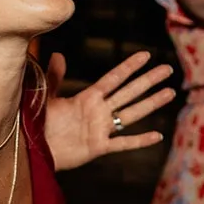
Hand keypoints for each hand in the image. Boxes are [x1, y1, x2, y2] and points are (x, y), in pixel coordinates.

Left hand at [43, 51, 174, 171]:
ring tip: (169, 93)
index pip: (114, 78)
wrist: (34, 149)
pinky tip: (157, 135)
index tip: (146, 55)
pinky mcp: (98, 147)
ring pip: (132, 114)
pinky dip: (140, 140)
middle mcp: (99, 111)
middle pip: (129, 93)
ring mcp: (101, 129)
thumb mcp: (47, 97)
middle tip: (167, 70)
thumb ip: (55, 78)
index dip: (129, 67)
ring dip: (151, 104)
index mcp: (87, 98)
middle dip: (148, 81)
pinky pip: (123, 143)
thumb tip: (58, 54)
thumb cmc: (39, 123)